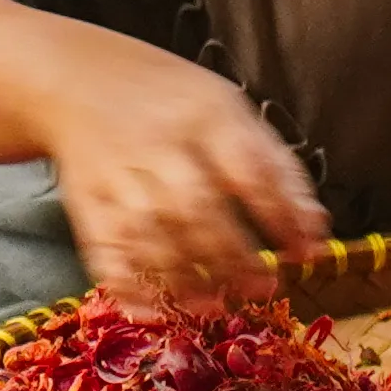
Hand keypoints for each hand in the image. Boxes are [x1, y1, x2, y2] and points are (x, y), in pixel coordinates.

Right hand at [40, 32, 329, 306]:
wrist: (75, 80)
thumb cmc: (168, 100)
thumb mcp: (228, 108)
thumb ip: (273, 164)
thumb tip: (314, 226)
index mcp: (204, 116)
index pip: (250, 170)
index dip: (282, 216)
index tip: (307, 254)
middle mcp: (158, 145)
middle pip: (197, 208)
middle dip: (233, 256)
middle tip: (262, 289)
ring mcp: (117, 175)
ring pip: (150, 235)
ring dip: (182, 278)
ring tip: (213, 306)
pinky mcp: (85, 202)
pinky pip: (103, 248)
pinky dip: (124, 284)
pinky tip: (150, 310)